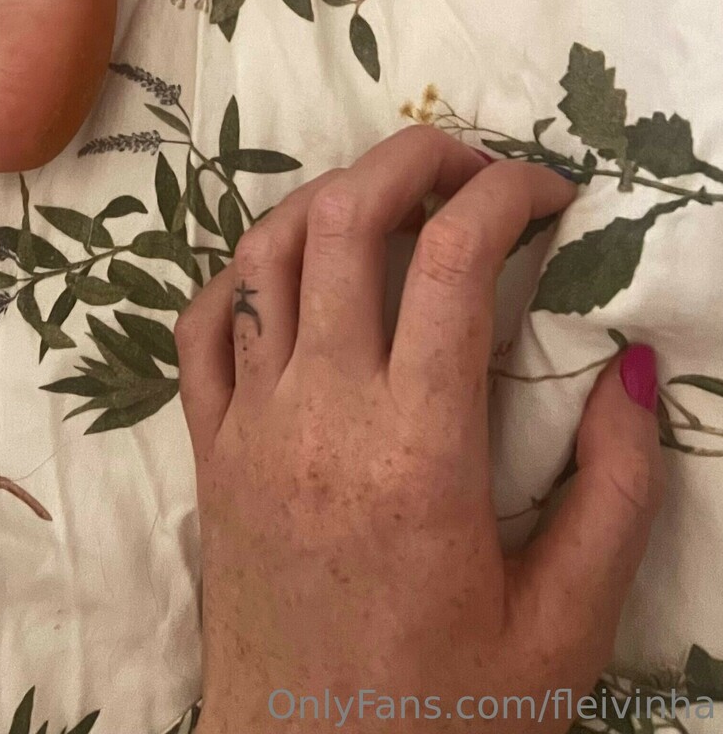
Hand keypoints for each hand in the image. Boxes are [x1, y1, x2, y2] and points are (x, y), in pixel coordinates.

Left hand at [178, 128, 662, 731]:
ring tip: (397, 202)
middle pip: (346, 217)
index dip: (509, 194)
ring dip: (332, 196)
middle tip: (479, 167)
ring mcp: (249, 428)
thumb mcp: (566, 628)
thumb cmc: (449, 717)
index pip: (453, 258)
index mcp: (415, 451)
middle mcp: (319, 414)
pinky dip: (246, 270)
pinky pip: (202, 325)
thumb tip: (632, 365)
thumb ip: (617, 492)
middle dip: (418, 157)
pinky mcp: (208, 456)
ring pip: (264, 252)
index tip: (555, 195)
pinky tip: (299, 273)